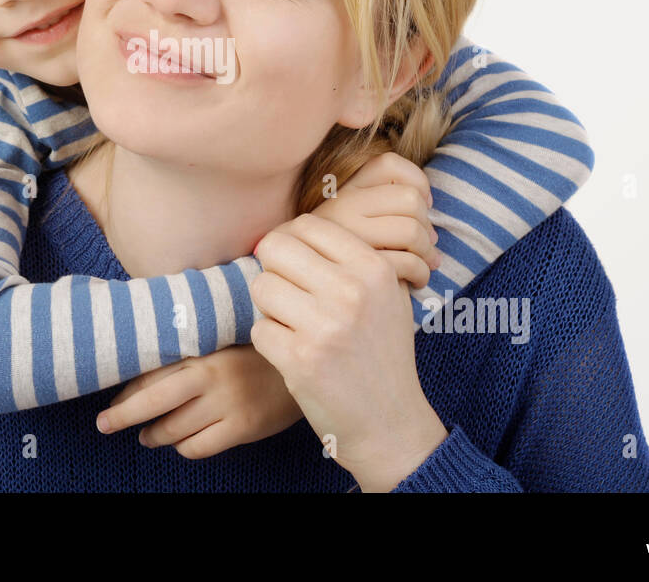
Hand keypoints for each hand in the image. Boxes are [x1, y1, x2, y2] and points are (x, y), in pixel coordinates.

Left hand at [94, 346, 302, 457]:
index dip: (127, 391)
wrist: (301, 369)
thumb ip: (189, 352)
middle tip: (104, 424)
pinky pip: (198, 447)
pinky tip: (181, 443)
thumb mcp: (220, 342)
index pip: (153, 372)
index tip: (111, 401)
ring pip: (174, 429)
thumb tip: (142, 368)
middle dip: (123, 414)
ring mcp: (227, 403)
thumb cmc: (253, 354)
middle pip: (153, 399)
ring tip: (148, 436)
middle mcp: (212, 375)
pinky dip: (183, 448)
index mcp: (204, 350)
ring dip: (154, 435)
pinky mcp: (242, 428)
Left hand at [249, 187, 448, 490]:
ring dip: (269, 307)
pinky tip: (293, 353)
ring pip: (261, 286)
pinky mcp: (299, 360)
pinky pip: (259, 329)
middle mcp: (351, 291)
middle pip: (275, 248)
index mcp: (374, 268)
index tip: (292, 263)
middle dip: (273, 269)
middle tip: (285, 292)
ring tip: (292, 324)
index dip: (291, 241)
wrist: (389, 422)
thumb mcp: (388, 296)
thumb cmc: (382, 353)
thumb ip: (350, 259)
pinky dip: (269, 341)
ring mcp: (324, 326)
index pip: (307, 225)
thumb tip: (294, 229)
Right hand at [311, 151, 440, 280]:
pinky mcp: (355, 266)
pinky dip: (421, 271)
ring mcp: (346, 236)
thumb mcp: (348, 223)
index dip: (417, 180)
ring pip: (412, 230)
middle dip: (427, 224)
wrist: (297, 295)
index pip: (388, 164)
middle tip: (427, 245)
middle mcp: (340, 206)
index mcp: (340, 190)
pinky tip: (417, 280)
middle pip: (409, 198)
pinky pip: (406, 261)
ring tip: (428, 265)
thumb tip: (429, 209)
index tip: (423, 205)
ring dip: (428, 251)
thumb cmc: (337, 261)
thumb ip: (379, 206)